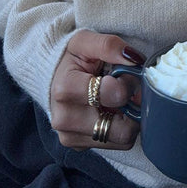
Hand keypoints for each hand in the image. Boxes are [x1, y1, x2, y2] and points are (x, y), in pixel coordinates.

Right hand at [50, 29, 144, 150]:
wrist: (52, 76)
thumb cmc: (72, 58)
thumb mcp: (86, 41)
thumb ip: (109, 46)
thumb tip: (135, 59)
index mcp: (65, 89)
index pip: (114, 95)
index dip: (128, 83)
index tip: (124, 73)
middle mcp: (65, 119)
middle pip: (122, 129)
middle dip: (132, 108)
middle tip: (126, 91)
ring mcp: (71, 137)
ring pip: (123, 139)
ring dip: (128, 119)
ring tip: (117, 101)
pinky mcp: (79, 146)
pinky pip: (116, 144)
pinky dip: (120, 127)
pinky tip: (111, 111)